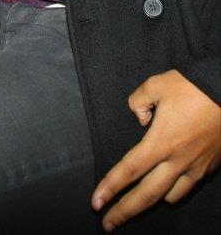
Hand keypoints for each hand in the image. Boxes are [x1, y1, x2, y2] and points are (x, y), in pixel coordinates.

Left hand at [92, 69, 220, 230]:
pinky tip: (171, 179)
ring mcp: (197, 166)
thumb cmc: (193, 86)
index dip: (110, 187)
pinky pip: (190, 183)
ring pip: (171, 195)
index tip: (96, 202)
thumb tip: (140, 118)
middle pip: (147, 195)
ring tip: (140, 198)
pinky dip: (177, 186)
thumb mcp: (156, 85)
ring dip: (153, 199)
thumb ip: (138, 102)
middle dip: (125, 212)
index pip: (129, 170)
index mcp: (161, 142)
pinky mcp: (211, 165)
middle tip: (108, 224)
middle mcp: (178, 161)